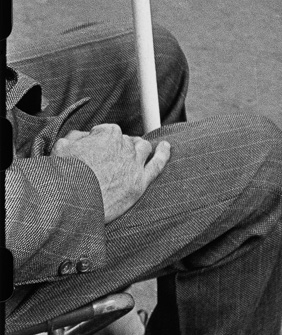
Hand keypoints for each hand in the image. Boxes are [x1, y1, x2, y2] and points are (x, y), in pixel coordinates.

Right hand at [53, 124, 170, 222]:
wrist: (74, 202)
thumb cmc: (65, 175)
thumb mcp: (62, 148)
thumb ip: (75, 137)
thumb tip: (82, 136)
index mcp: (108, 134)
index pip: (108, 131)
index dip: (101, 140)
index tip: (95, 148)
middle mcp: (125, 145)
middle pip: (126, 140)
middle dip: (119, 146)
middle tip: (108, 159)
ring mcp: (135, 163)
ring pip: (143, 148)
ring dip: (139, 148)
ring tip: (134, 153)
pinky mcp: (140, 182)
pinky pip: (158, 164)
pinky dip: (163, 154)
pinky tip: (165, 147)